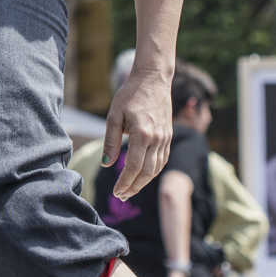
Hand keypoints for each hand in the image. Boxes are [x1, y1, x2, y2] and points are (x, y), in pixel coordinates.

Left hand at [105, 68, 172, 198]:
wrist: (153, 80)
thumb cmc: (130, 95)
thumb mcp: (114, 115)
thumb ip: (110, 141)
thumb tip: (106, 164)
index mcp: (142, 133)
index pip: (133, 166)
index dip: (124, 182)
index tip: (116, 192)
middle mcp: (157, 138)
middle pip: (146, 172)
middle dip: (133, 187)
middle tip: (122, 197)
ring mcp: (165, 138)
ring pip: (157, 168)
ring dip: (143, 182)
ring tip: (130, 190)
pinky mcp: (169, 136)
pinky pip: (163, 159)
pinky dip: (153, 171)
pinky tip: (143, 176)